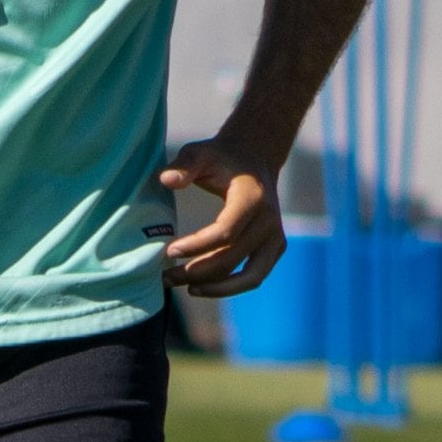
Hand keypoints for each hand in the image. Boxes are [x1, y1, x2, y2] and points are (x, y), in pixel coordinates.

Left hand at [154, 135, 283, 297]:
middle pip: (232, 258)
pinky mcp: (275, 249)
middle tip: (166, 276)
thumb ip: (183, 165)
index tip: (170, 251)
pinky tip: (202, 286)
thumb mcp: (200, 153)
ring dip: (215, 288)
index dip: (196, 246)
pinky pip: (253, 277)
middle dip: (197, 271)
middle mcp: (269, 221)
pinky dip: (229, 287)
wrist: (253, 159)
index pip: (225, 232)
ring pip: (248, 277)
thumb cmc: (221, 158)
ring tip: (184, 288)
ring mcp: (275, 237)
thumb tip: (166, 181)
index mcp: (253, 198)